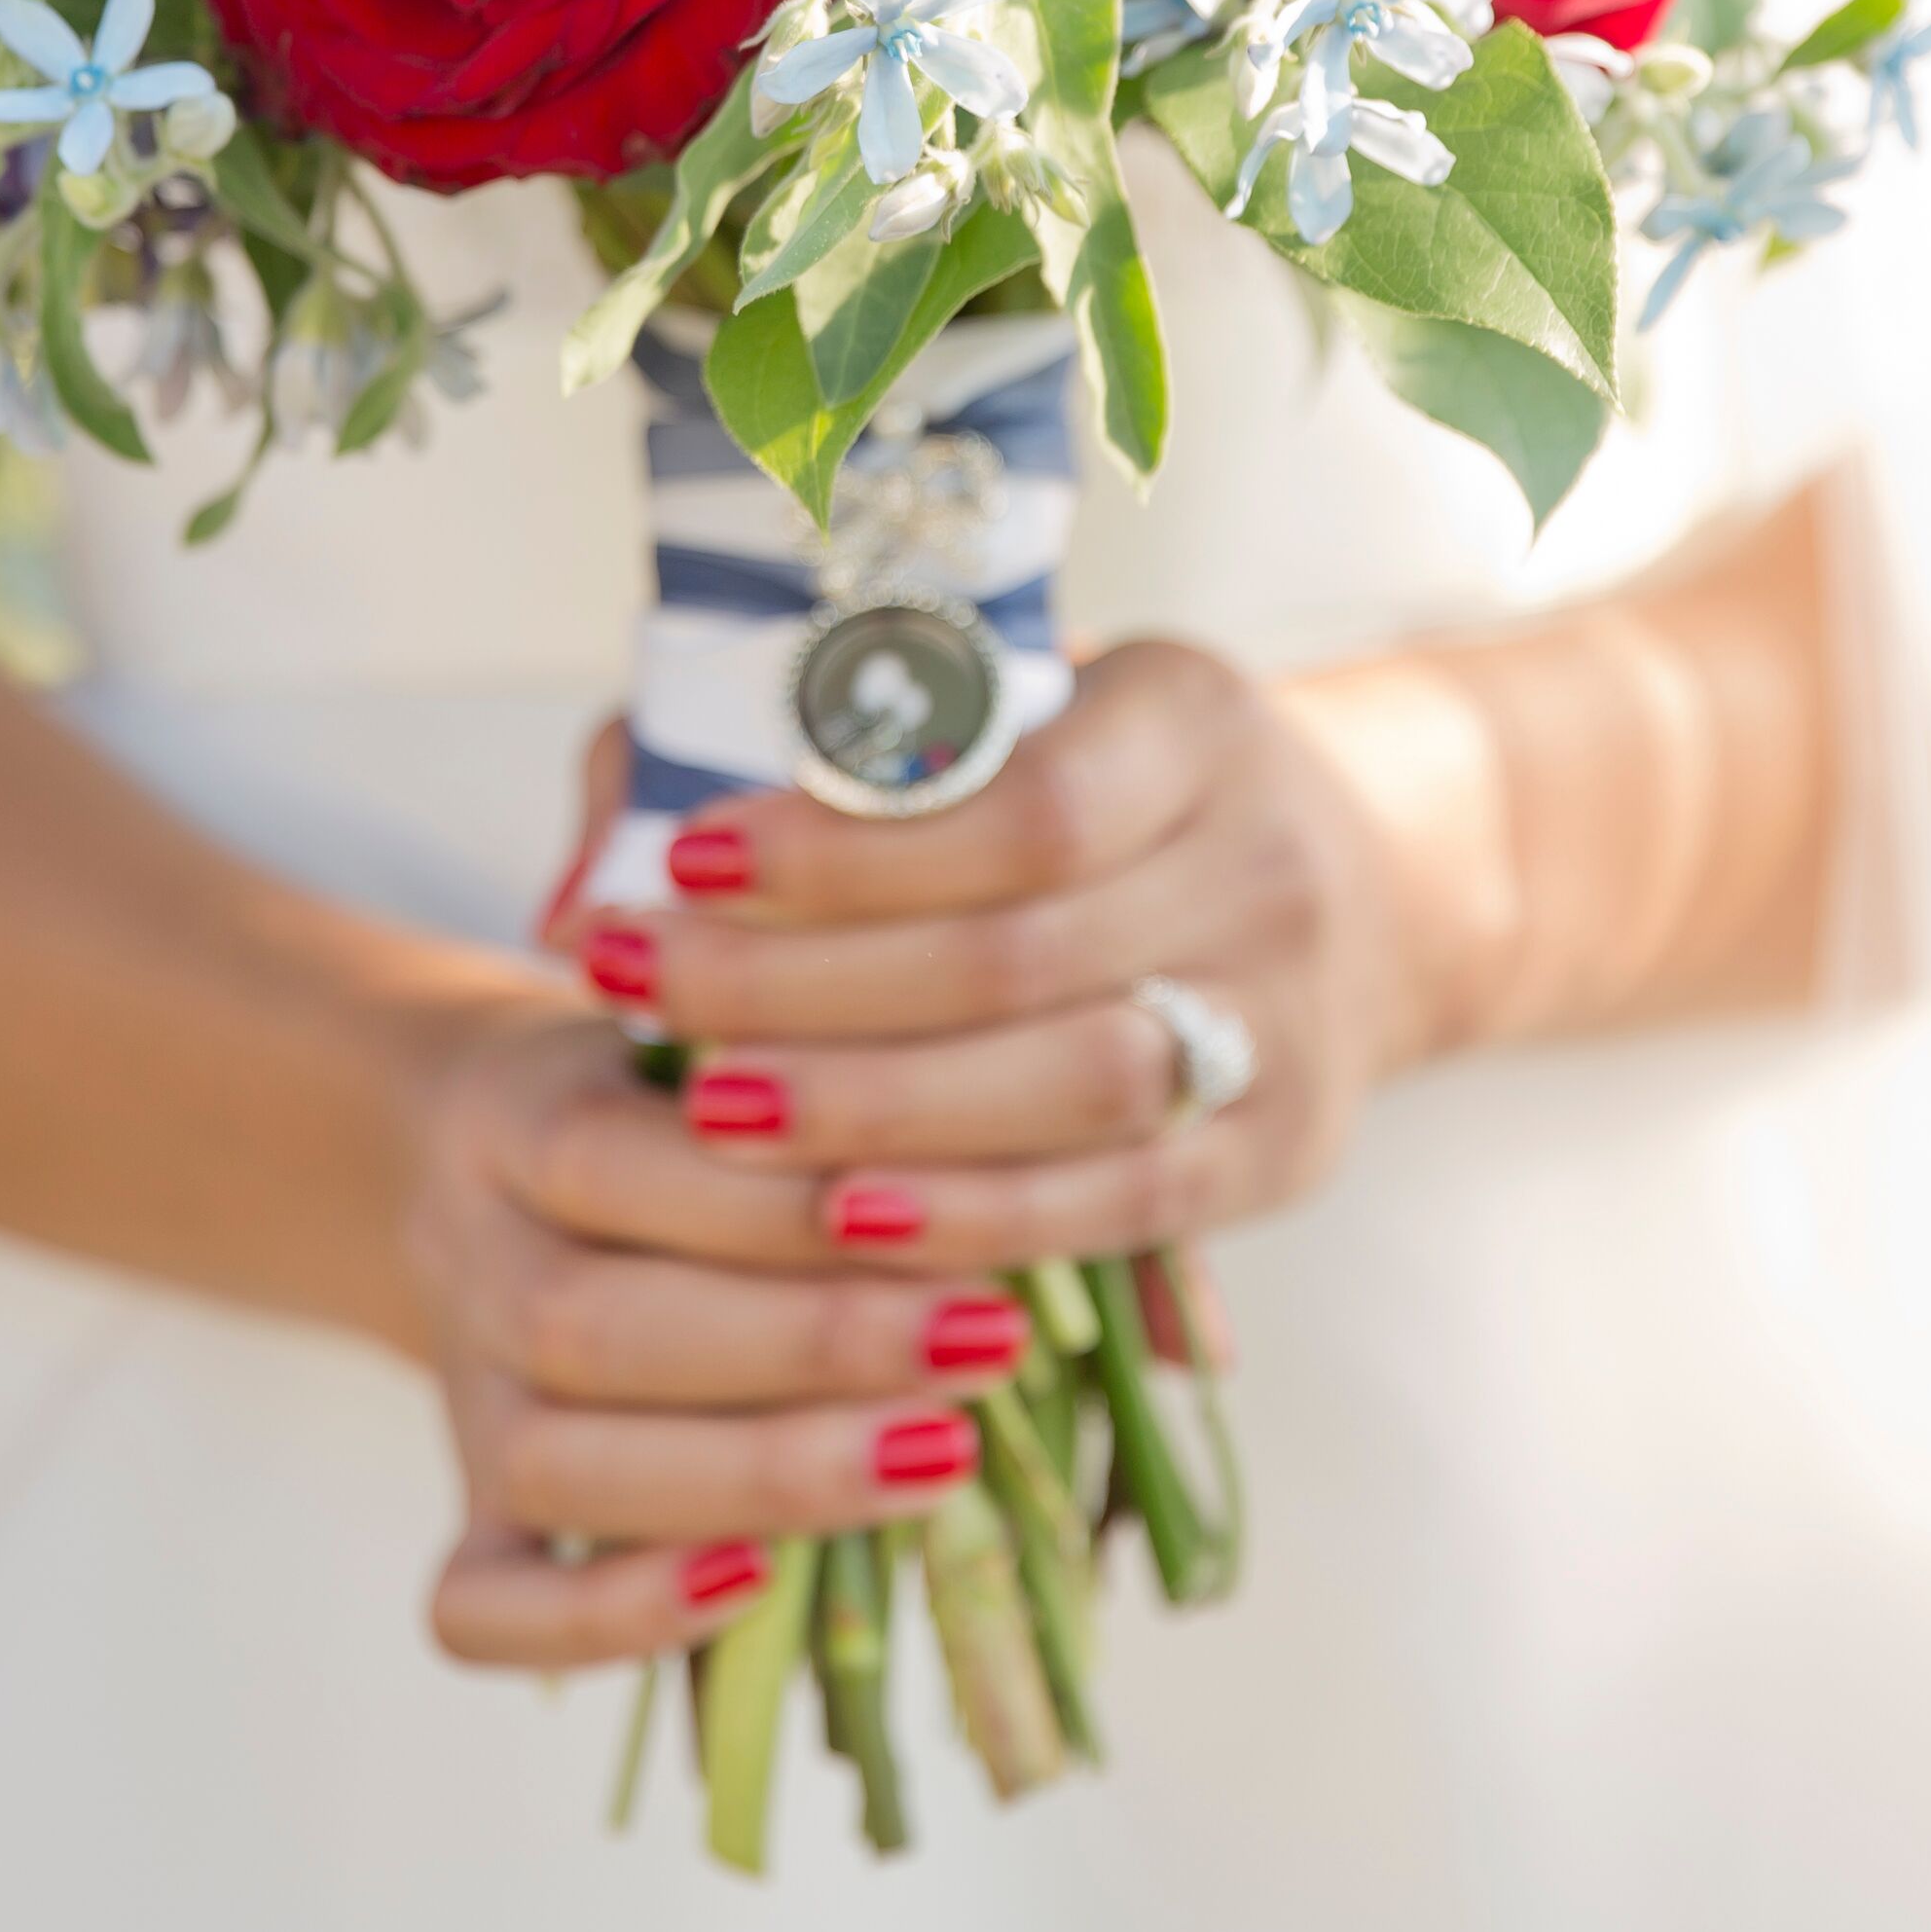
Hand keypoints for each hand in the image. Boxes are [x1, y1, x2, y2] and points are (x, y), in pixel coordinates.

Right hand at [402, 1000, 1040, 1672]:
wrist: (462, 1144)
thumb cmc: (668, 1092)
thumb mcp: (747, 1044)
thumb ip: (893, 1102)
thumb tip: (1172, 1288)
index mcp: (519, 1106)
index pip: (621, 1151)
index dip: (782, 1197)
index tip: (957, 1204)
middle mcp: (469, 1248)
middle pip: (589, 1319)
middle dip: (805, 1341)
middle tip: (987, 1341)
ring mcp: (462, 1392)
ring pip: (553, 1460)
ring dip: (755, 1469)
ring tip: (938, 1457)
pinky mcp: (472, 1509)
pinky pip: (478, 1606)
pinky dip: (604, 1618)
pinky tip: (755, 1588)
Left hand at [565, 641, 1424, 1274]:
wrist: (1350, 877)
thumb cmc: (1087, 780)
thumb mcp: (993, 708)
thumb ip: (779, 766)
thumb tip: (580, 892)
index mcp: (1192, 719)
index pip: (1021, 800)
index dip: (850, 848)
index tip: (690, 858)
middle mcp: (1266, 861)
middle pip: (1024, 954)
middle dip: (812, 988)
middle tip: (648, 995)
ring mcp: (1291, 1015)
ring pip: (1077, 1088)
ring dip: (880, 1111)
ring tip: (717, 1114)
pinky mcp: (1287, 1150)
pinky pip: (1125, 1206)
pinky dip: (980, 1220)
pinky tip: (843, 1222)